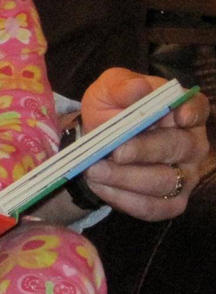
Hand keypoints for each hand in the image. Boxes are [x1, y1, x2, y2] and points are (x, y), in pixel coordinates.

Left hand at [80, 67, 211, 219]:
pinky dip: (124, 198)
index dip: (191, 112)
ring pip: (165, 181)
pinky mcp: (171, 202)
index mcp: (183, 110)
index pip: (198, 108)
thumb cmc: (111, 109)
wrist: (96, 138)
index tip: (177, 115)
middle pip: (179, 147)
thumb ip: (122, 86)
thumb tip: (138, 88)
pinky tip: (100, 186)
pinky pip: (153, 207)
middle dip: (144, 150)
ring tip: (94, 170)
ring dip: (127, 178)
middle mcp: (192, 144)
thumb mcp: (109, 90)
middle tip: (115, 152)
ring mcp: (186, 176)